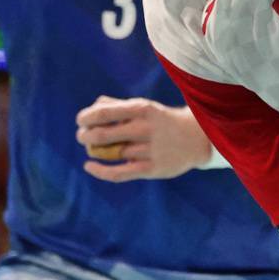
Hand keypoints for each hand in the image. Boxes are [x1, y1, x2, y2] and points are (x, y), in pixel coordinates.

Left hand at [75, 95, 212, 180]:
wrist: (197, 138)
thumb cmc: (163, 121)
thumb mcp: (145, 107)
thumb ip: (118, 106)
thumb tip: (92, 108)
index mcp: (142, 109)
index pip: (104, 112)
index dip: (86, 117)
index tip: (80, 121)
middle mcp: (145, 128)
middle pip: (102, 135)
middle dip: (85, 136)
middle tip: (82, 136)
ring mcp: (149, 150)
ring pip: (110, 154)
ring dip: (95, 152)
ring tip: (94, 149)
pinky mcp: (151, 169)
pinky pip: (118, 173)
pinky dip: (100, 171)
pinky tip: (89, 167)